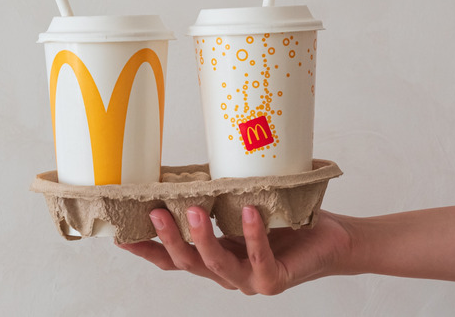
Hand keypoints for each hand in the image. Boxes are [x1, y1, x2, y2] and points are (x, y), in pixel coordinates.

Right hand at [118, 206, 353, 294]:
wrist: (333, 240)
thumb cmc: (288, 223)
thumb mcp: (244, 210)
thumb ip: (221, 204)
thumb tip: (191, 173)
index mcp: (217, 259)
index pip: (175, 260)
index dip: (148, 251)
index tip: (121, 236)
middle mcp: (229, 274)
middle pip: (189, 263)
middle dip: (170, 239)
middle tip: (155, 212)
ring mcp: (251, 281)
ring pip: (216, 264)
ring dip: (202, 238)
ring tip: (194, 210)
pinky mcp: (275, 280)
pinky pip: (258, 257)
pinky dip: (252, 234)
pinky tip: (249, 212)